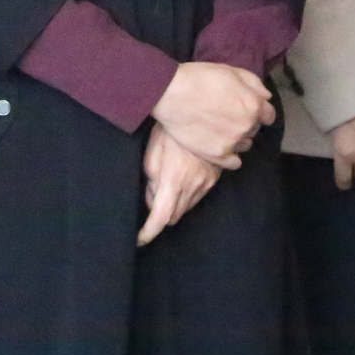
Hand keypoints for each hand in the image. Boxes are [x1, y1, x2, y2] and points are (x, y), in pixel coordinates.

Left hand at [139, 122, 222, 243]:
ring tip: (166, 178)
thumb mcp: (152, 152)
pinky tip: (180, 176)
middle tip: (151, 191)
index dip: (148, 232)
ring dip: (173, 203)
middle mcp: (192, 187)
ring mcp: (206, 184)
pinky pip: (197, 197)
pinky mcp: (214, 179)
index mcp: (174, 181)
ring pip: (186, 208)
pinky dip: (185, 196)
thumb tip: (152, 199)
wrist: (202, 114)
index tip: (140, 240)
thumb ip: (152, 179)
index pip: (160, 217)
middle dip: (160, 213)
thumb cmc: (170, 131)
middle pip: (173, 216)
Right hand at [151, 61, 272, 168]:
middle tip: (227, 114)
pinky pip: (234, 162)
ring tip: (220, 129)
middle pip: (254, 129)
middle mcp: (246, 126)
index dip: (259, 110)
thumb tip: (266, 97)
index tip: (246, 108)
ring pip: (245, 145)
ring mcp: (232, 142)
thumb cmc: (200, 78)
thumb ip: (253, 83)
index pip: (269, 115)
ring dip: (238, 138)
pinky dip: (230, 156)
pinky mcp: (217, 154)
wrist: (172, 93)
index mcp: (253, 105)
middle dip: (245, 122)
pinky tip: (221, 147)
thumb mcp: (230, 71)